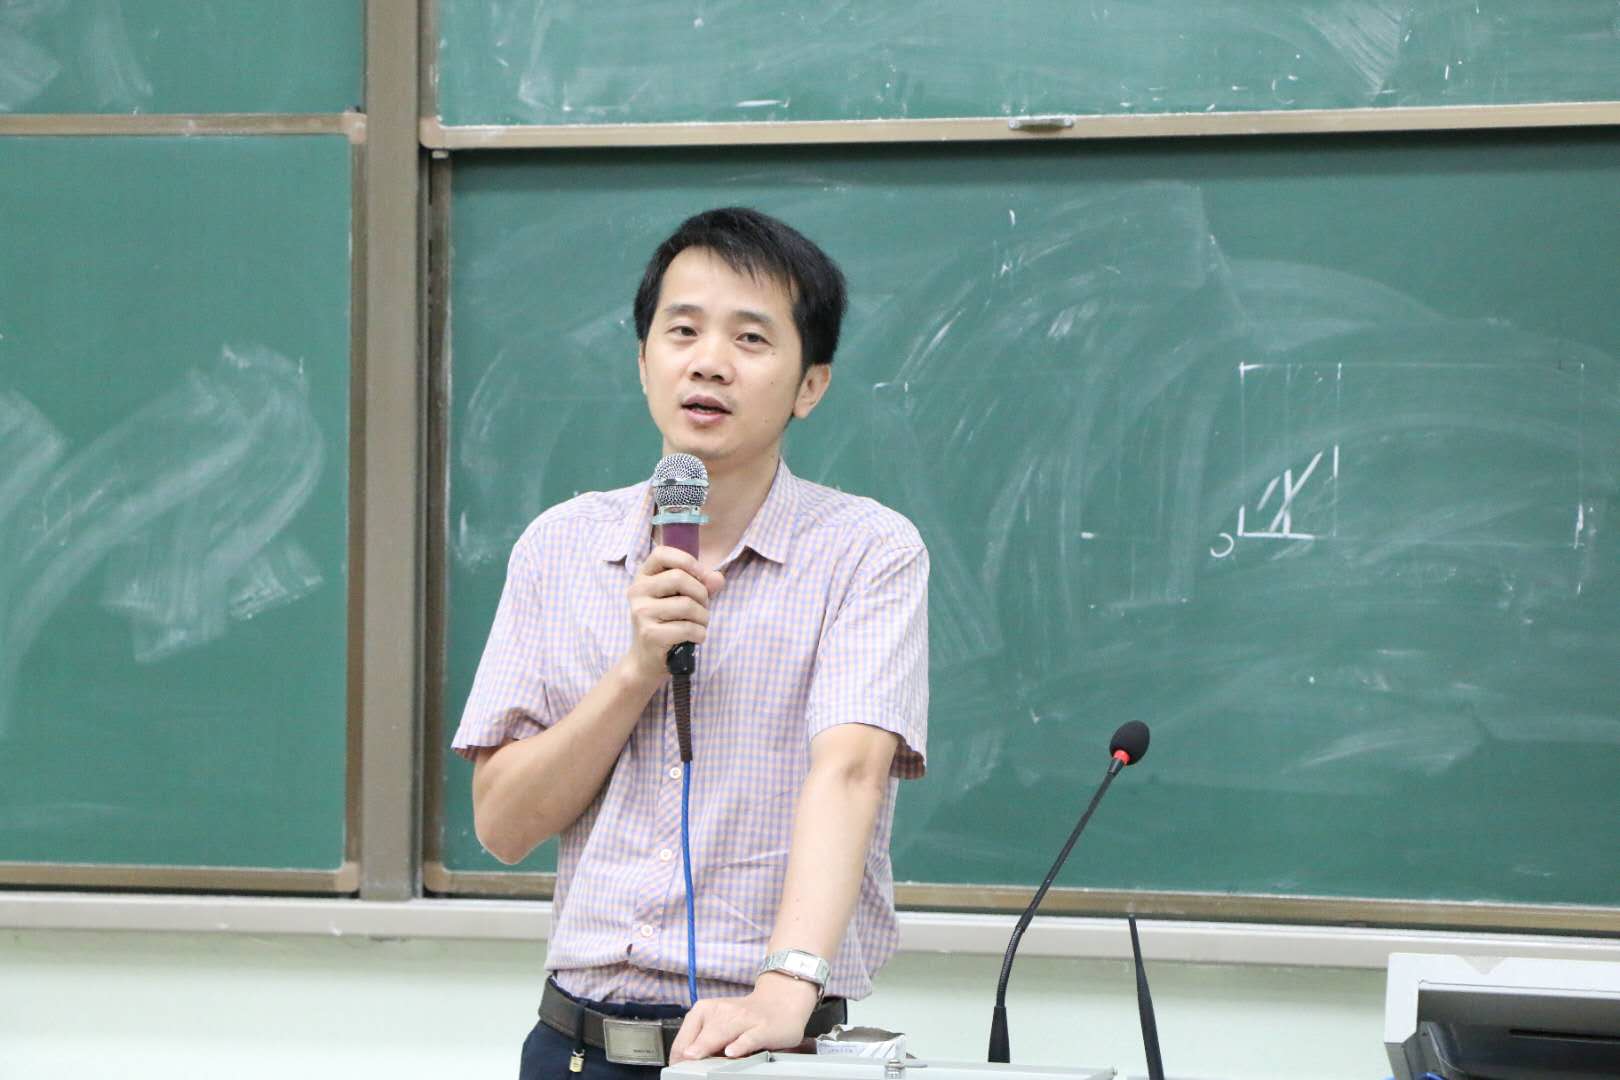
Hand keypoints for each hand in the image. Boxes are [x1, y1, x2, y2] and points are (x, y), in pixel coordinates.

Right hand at [624, 545, 723, 685]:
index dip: (687, 560)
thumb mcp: (682, 598)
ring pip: (687, 605)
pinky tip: (695, 638)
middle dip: (701, 594)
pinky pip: (688, 628)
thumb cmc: (667, 623)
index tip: (701, 575)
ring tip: (699, 624)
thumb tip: (718, 578)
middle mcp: (637, 591)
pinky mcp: (650, 634)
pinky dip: (700, 634)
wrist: (646, 660)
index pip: (661, 553)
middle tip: (703, 607)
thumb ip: (702, 584)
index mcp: (643, 577)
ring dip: (703, 617)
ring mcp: (641, 613)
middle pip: (679, 578)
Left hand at [668, 974, 818, 1062]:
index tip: (677, 1068)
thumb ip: (701, 1039)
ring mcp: (745, 1019)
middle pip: (702, 1034)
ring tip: (696, 1056)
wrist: (781, 1001)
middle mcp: (724, 1012)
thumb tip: (682, 1061)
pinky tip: (732, 1052)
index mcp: (706, 1010)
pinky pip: (750, 1037)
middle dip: (692, 1051)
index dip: (679, 1055)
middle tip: (683, 1064)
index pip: (685, 1036)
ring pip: (723, 1033)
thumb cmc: (746, 1016)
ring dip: (708, 1045)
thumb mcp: (718, 1022)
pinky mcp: (764, 1029)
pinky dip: (740, 1044)